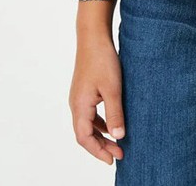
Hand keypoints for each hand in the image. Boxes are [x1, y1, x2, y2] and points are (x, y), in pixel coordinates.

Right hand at [69, 19, 124, 165]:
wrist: (93, 37)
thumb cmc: (102, 60)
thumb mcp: (112, 88)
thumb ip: (115, 113)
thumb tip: (118, 136)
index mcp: (80, 106)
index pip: (84, 138)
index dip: (98, 151)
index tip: (113, 159)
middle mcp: (76, 104)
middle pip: (84, 134)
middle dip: (101, 146)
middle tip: (119, 154)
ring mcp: (79, 97)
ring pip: (87, 124)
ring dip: (101, 135)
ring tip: (117, 143)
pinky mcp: (85, 90)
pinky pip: (90, 114)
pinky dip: (100, 123)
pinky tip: (112, 124)